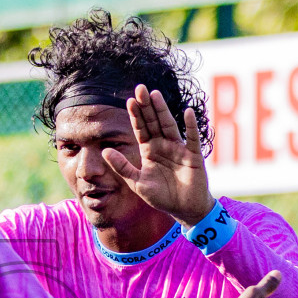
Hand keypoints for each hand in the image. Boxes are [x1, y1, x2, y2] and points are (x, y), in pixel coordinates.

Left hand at [101, 84, 215, 223]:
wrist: (184, 209)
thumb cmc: (161, 197)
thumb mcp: (137, 183)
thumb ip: (122, 167)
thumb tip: (104, 150)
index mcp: (149, 150)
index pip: (141, 129)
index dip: (136, 116)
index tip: (129, 101)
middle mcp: (163, 145)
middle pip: (154, 122)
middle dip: (147, 106)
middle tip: (140, 88)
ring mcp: (179, 148)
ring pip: (169, 125)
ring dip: (163, 110)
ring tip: (155, 94)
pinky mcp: (193, 155)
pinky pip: (192, 138)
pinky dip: (190, 126)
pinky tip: (187, 113)